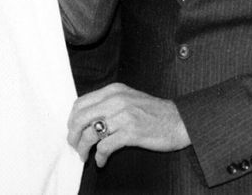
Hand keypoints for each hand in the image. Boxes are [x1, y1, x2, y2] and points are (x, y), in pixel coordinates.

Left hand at [67, 83, 190, 166]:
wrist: (179, 120)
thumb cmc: (154, 111)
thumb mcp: (128, 98)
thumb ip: (108, 103)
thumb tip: (86, 118)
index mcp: (113, 91)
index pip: (81, 103)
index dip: (72, 120)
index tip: (73, 130)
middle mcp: (116, 100)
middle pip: (81, 118)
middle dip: (73, 135)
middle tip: (75, 146)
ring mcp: (124, 116)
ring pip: (91, 133)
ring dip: (84, 148)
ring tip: (85, 156)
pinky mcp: (131, 132)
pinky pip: (106, 146)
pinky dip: (100, 156)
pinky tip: (101, 161)